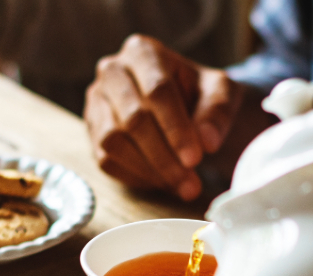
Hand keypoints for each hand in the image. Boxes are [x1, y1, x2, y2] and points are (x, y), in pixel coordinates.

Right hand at [85, 34, 244, 200]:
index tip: (196, 158)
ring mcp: (96, 102)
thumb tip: (207, 141)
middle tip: (190, 183)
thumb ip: (218, 111)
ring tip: (181, 186)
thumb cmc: (200, 94)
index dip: (176, 128)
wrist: (182, 104)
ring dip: (149, 170)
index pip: (156, 91)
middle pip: (132, 119)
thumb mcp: (221, 93)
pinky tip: (163, 183)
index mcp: (142, 51)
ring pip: (113, 142)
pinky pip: (106, 160)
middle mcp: (111, 72)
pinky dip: (136, 177)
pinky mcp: (91, 131)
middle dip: (164, 156)